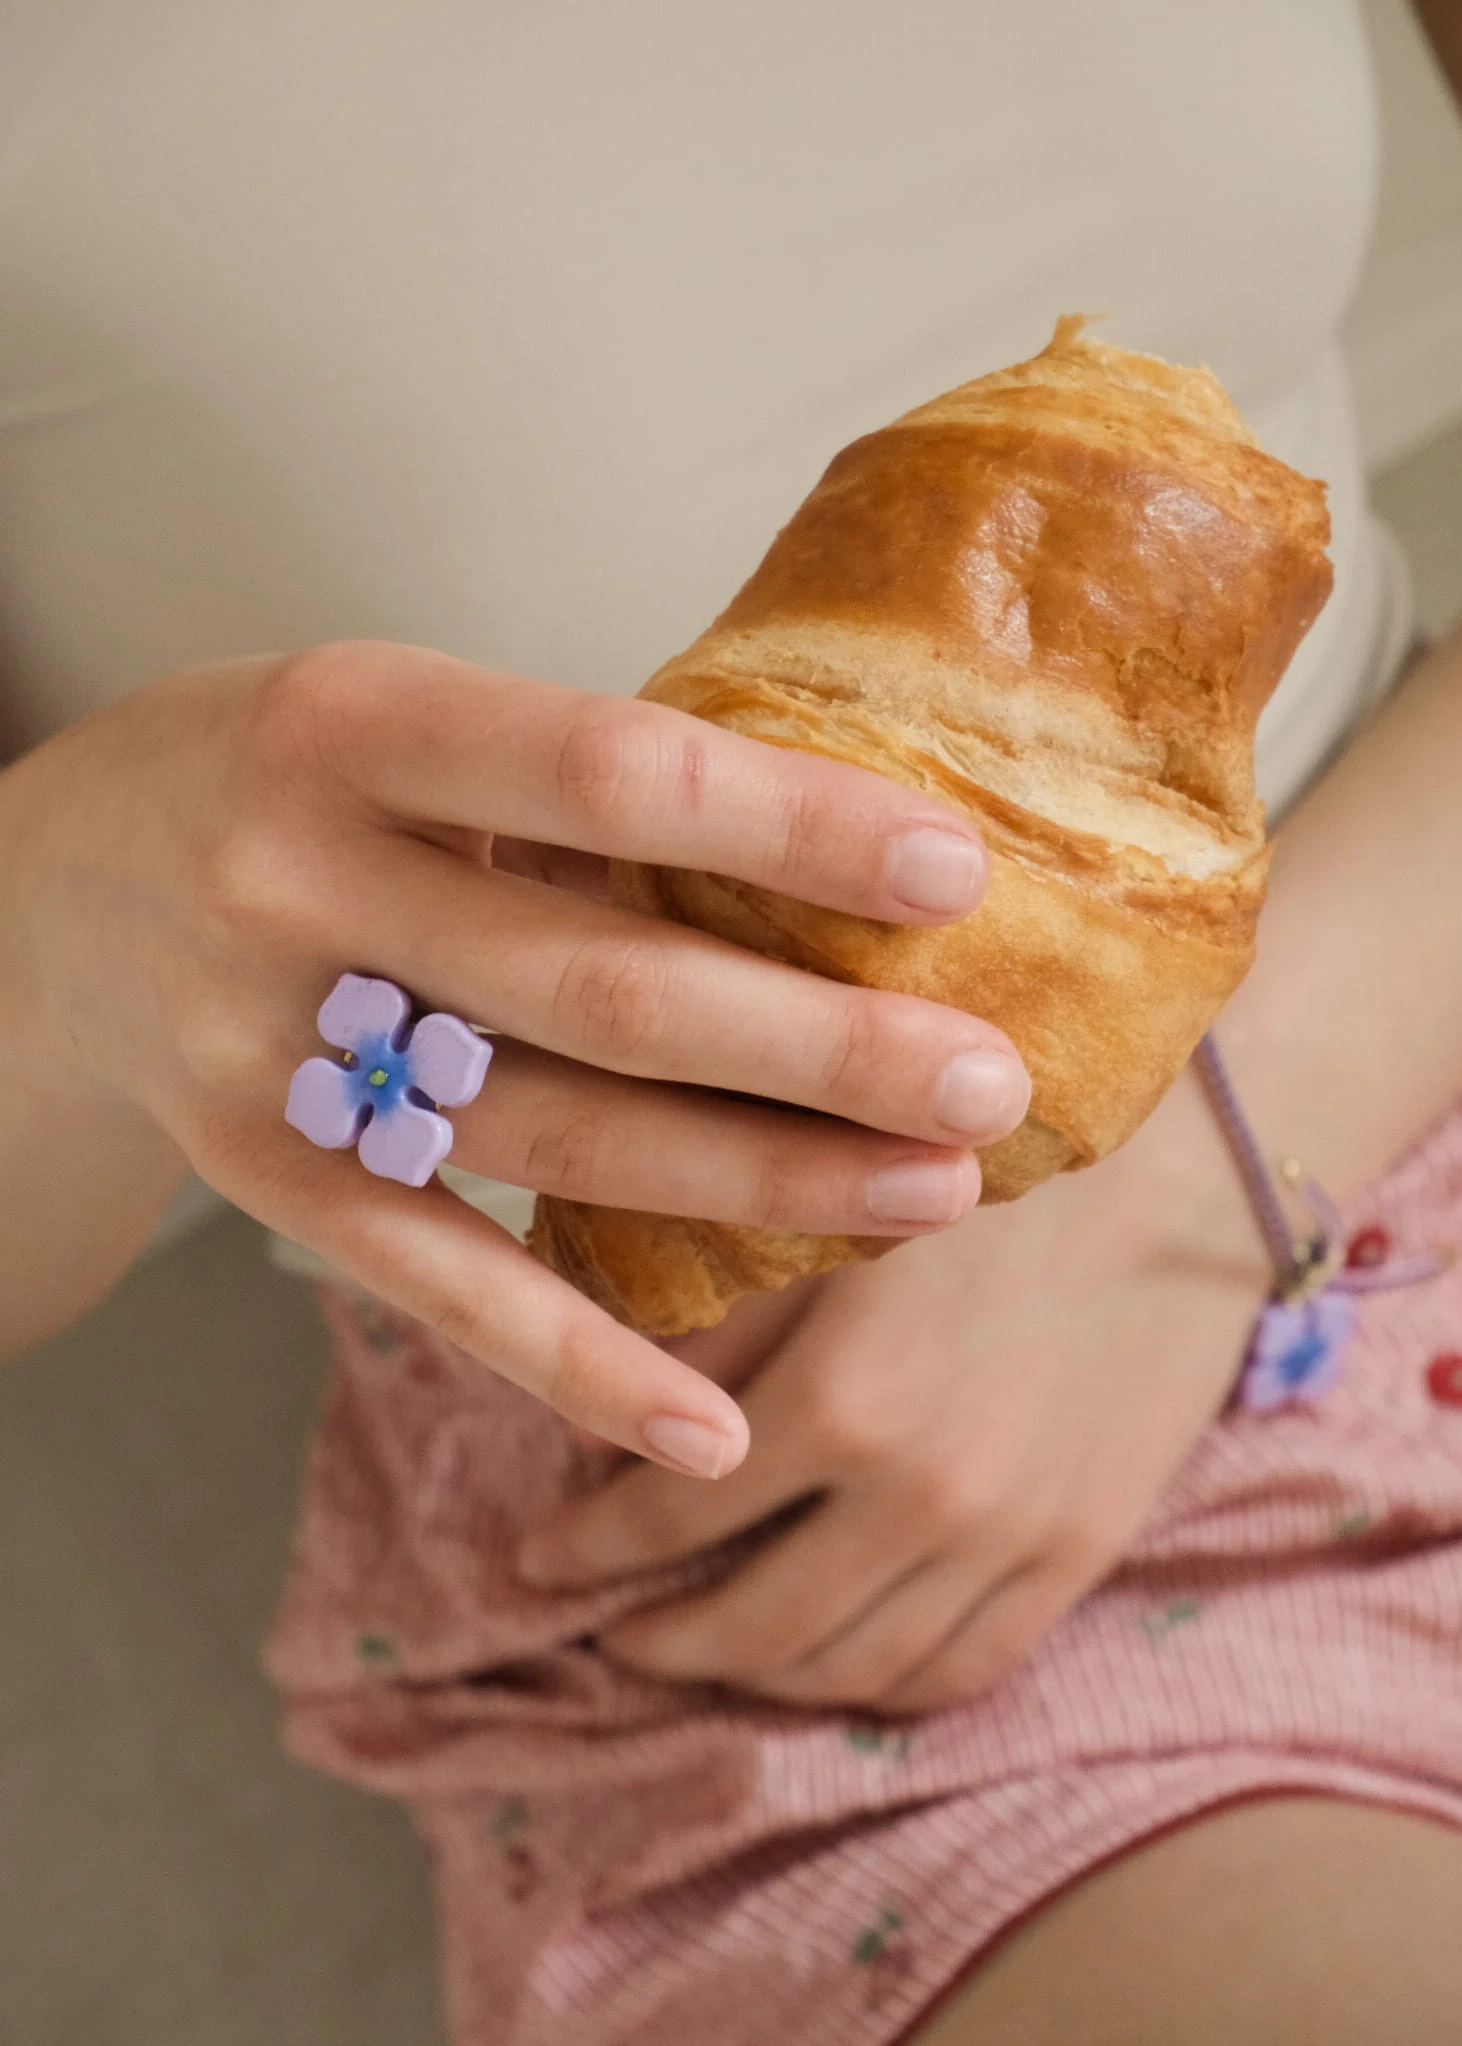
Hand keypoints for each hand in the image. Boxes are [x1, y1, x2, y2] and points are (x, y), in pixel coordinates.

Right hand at [1, 641, 1027, 1468]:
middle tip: (989, 1083)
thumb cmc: (285, 780)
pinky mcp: (265, 1178)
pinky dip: (581, 1363)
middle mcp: (295, 880)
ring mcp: (266, 1046)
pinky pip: (439, 1284)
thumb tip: (829, 870)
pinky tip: (718, 1424)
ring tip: (931, 1196)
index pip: (605, 772)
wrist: (49, 893)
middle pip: (601, 988)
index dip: (787, 828)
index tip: (954, 875)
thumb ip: (563, 796)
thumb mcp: (397, 720)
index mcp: (351, 721)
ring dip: (757, 1186)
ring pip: (550, 1139)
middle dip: (817, 1048)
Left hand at [518, 1071, 1268, 1708]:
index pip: (668, 1517)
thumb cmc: (984, 1163)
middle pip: (753, 1627)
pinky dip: (881, 1685)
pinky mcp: (1081, 1555)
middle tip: (610, 1628)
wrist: (1177, 1169)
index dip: (585, 1550)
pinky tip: (836, 1662)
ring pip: (854, 1667)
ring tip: (710, 1651)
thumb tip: (617, 1391)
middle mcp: (920, 1500)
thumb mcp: (826, 1215)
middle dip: (658, 1639)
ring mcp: (1011, 1543)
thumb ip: (718, 1315)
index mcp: (838, 1403)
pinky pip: (964, 1667)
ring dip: (761, 1678)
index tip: (535, 1559)